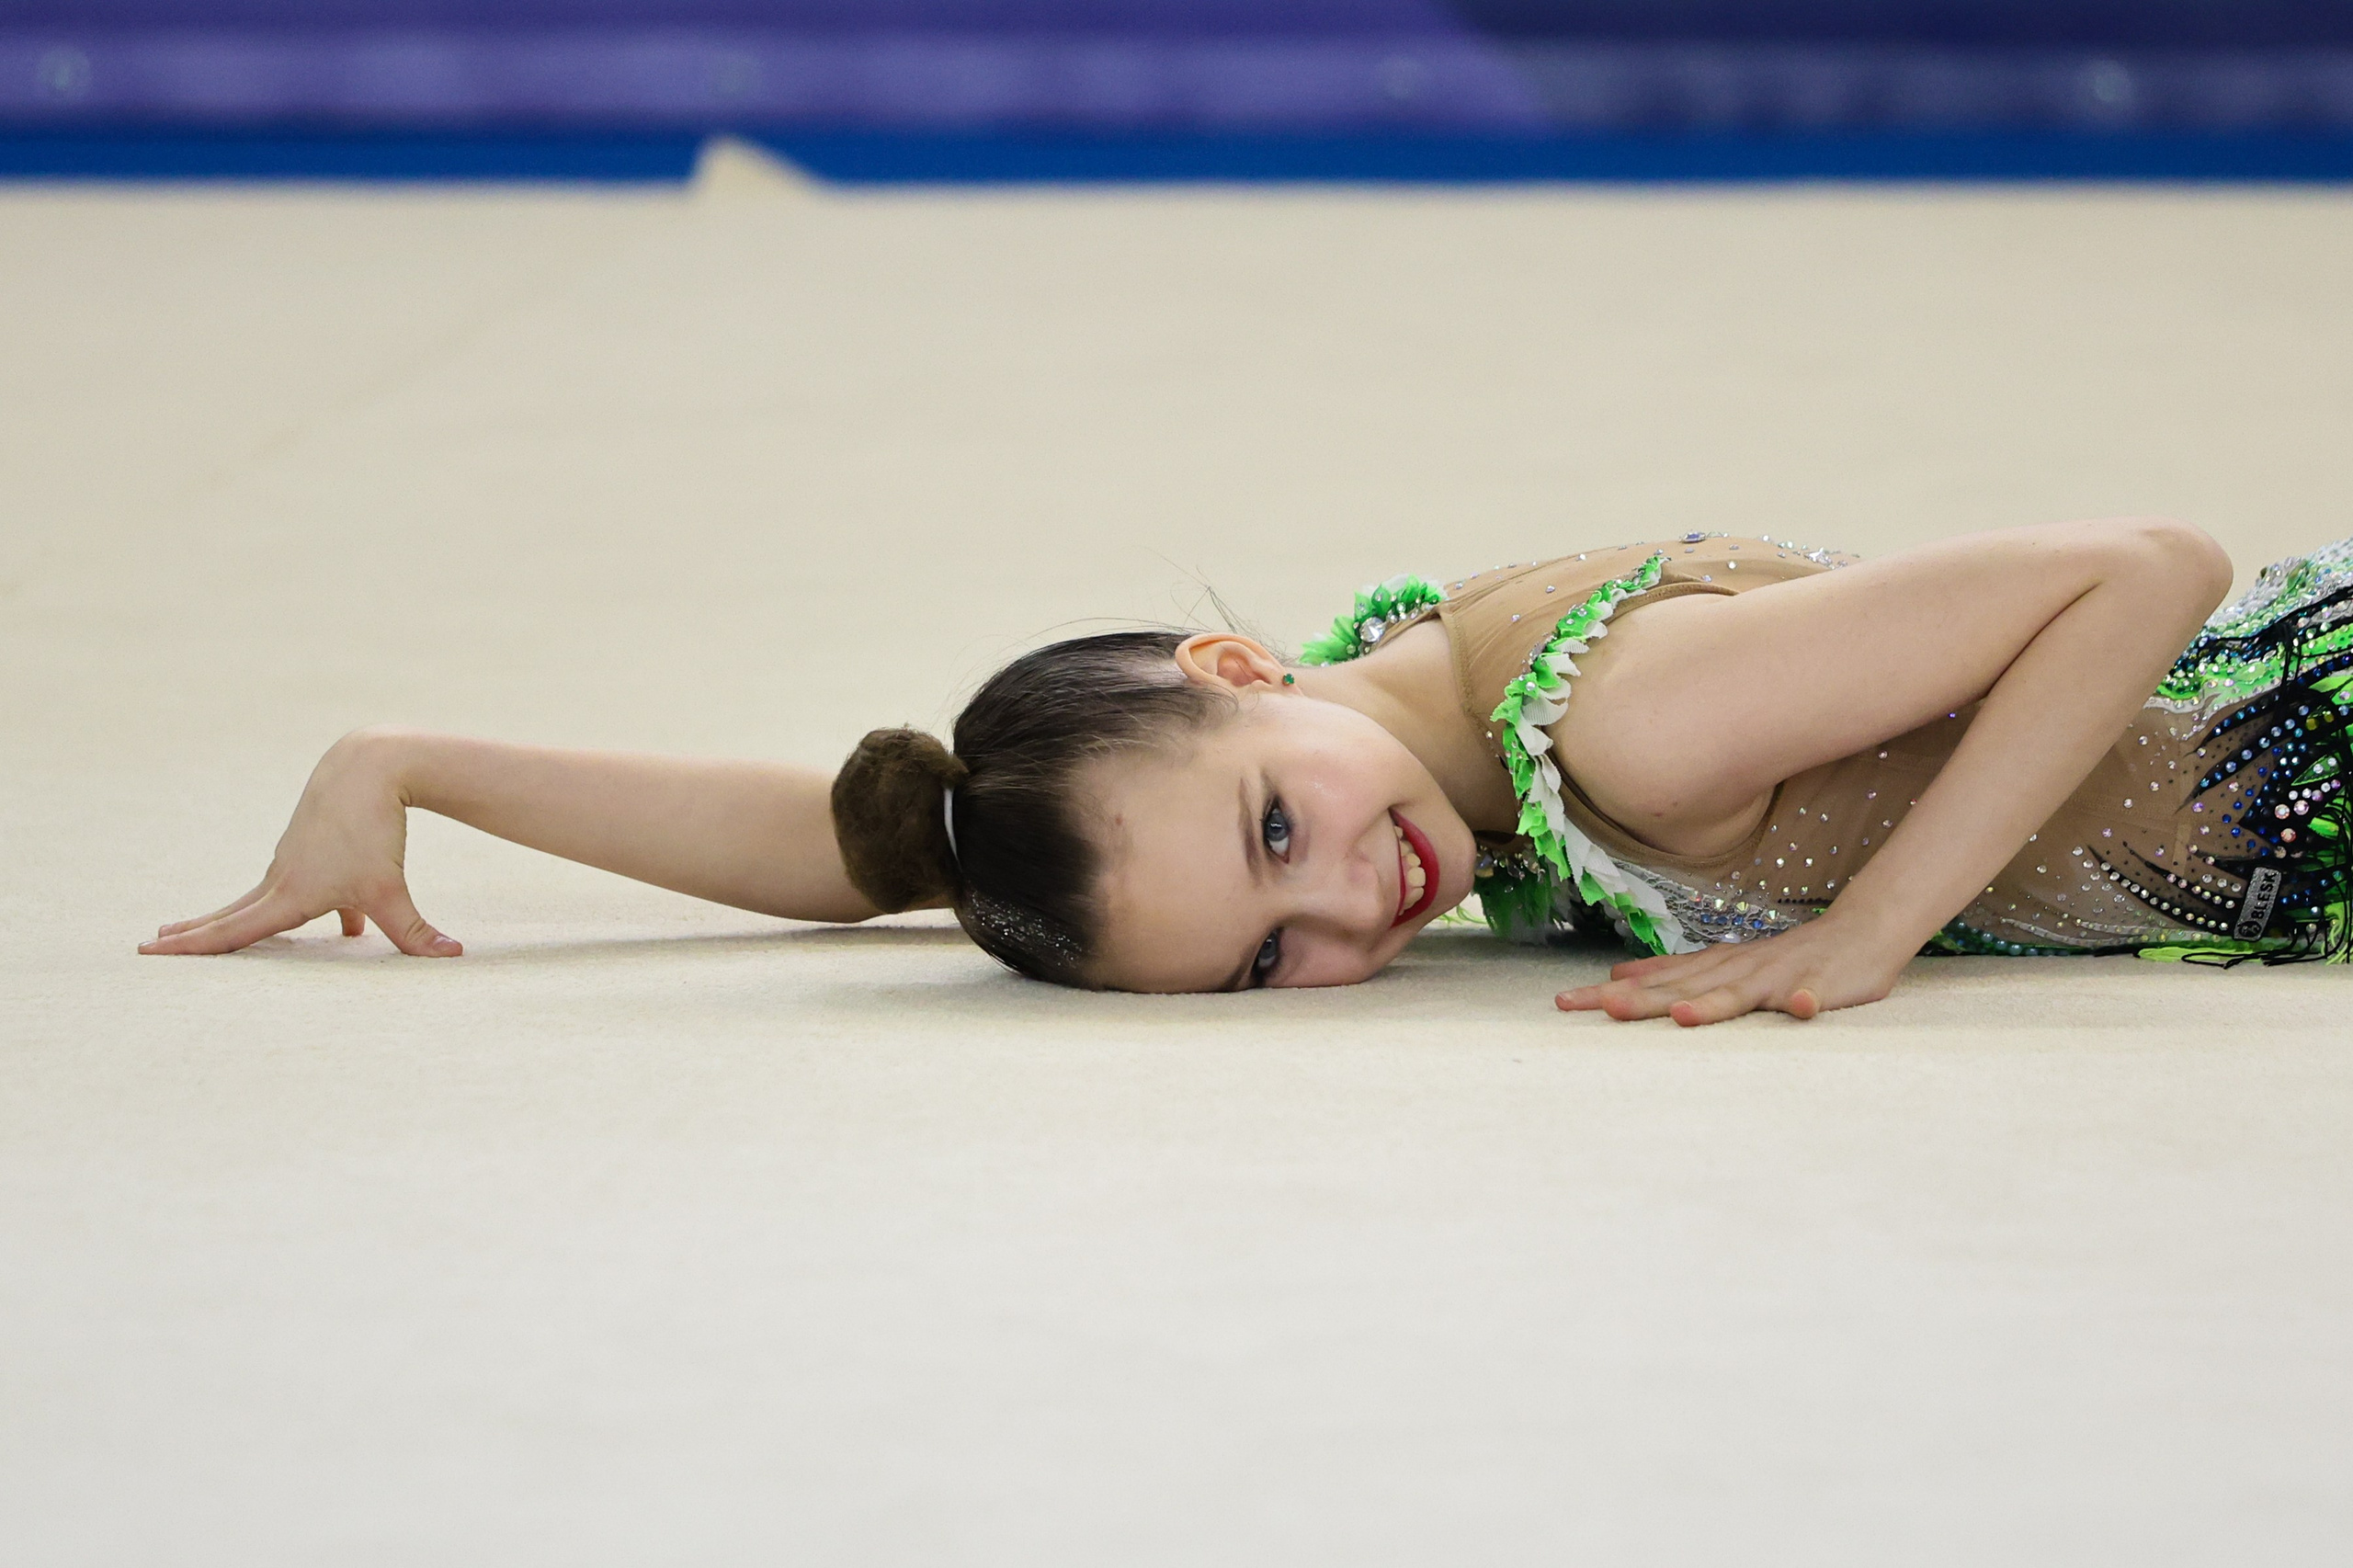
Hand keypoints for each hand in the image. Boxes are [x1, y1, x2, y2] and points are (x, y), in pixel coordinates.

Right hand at [140, 729, 459, 957]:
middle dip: (195, 932)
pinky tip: (350, 927)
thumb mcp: (391, 888)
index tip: (148, 951)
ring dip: (246, 920)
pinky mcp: (313, 846)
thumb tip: (451, 957)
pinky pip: (310, 886)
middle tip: (152, 943)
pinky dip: (319, 909)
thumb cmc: (372, 830)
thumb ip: (415, 932)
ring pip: (268, 899)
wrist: (366, 768)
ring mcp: (294, 860)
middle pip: (232, 914)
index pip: (232, 932)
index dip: (191, 947)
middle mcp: (281, 878)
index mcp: (288, 895)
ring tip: (210, 930)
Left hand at [1554, 911, 1908, 1025]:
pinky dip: (1804, 1002)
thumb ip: (1673, 972)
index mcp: (1711, 969)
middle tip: (1600, 1008)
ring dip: (1712, 1004)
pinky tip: (1798, 1008)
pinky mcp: (1818, 987)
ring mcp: (1776, 977)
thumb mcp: (1720, 964)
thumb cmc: (1782, 958)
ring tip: (1683, 1017)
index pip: (1652, 982)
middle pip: (1682, 989)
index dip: (1610, 993)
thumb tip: (1617, 974)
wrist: (1856, 934)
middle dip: (1642, 1000)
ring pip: (1740, 993)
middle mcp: (1735, 971)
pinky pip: (1812, 997)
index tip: (1564, 1003)